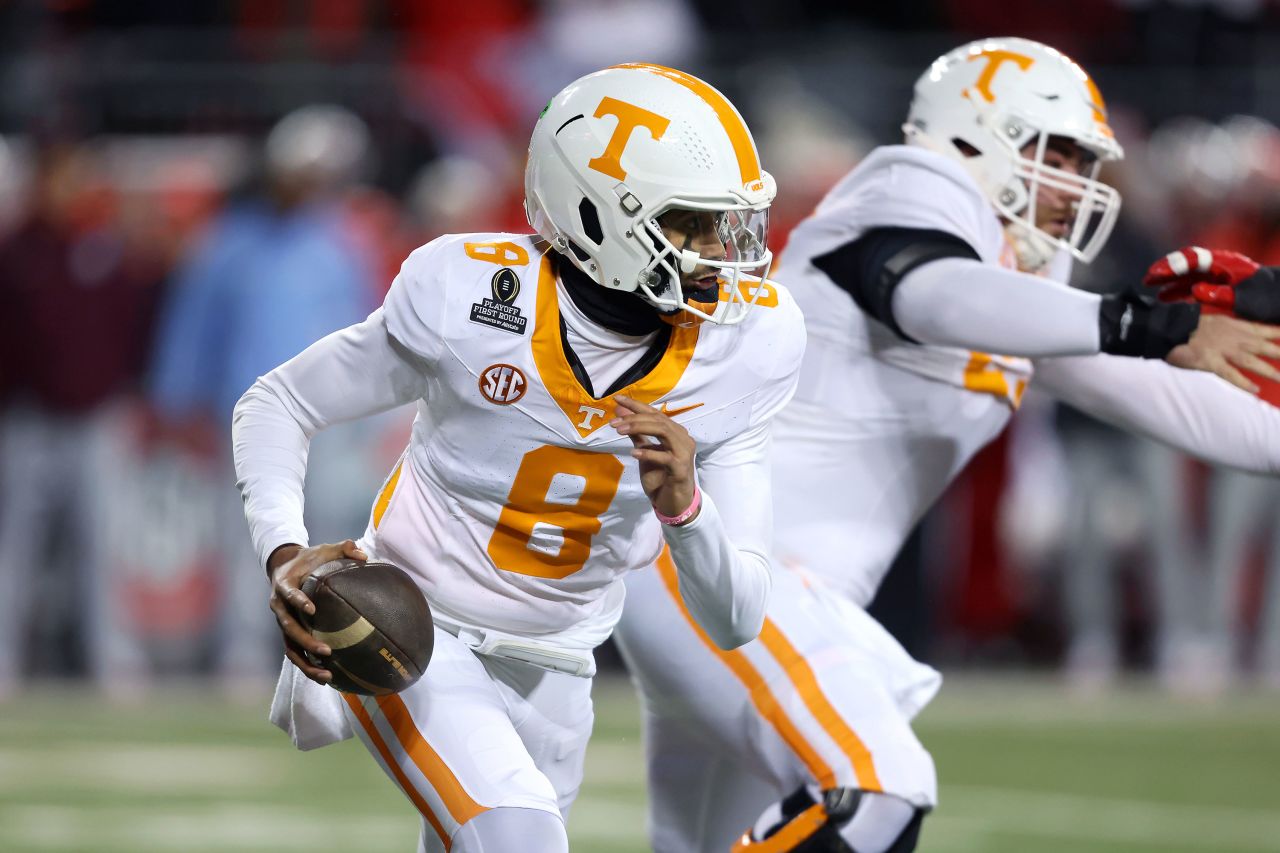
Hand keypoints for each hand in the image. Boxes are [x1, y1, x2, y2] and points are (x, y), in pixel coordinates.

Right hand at [266, 539, 367, 684]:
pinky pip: (296, 654)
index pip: (289, 595)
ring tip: (327, 676)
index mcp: (284, 586)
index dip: (298, 602)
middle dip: (306, 641)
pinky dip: (309, 666)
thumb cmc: (309, 558)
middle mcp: (279, 608)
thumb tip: (365, 556)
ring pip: (290, 648)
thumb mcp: (324, 548)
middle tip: (327, 651)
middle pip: (289, 628)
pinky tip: (328, 678)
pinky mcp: (288, 634)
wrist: (284, 566)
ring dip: (306, 663)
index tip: (312, 610)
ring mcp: (283, 623)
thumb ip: (344, 547)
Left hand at [612, 394, 697, 520]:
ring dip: (640, 428)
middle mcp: (682, 438)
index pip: (654, 413)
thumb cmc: (661, 477)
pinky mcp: (681, 468)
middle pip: (658, 420)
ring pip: (663, 431)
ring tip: (620, 431)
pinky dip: (649, 453)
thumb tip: (621, 413)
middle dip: (634, 418)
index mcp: (675, 432)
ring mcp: (684, 453)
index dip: (636, 405)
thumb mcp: (645, 452)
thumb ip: (636, 433)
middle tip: (613, 422)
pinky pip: (665, 457)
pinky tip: (634, 453)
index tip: (616, 399)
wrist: (674, 503)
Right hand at [1143, 245, 1259, 301]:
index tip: (1154, 274)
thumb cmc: (1266, 299)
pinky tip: (1166, 299)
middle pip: (1186, 264)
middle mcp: (1217, 266)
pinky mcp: (1216, 286)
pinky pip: (1192, 285)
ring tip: (1153, 292)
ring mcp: (1216, 276)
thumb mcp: (1245, 299)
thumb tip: (1194, 291)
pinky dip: (1178, 291)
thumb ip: (1220, 295)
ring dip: (1169, 282)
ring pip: (1187, 275)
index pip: (1192, 259)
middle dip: (1165, 271)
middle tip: (1147, 280)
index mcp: (1224, 263)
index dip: (1171, 266)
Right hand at [1167, 313, 1279, 393]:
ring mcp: (1223, 350)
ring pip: (1251, 361)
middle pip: (1263, 346)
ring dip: (1268, 371)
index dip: (1277, 333)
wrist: (1170, 328)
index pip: (1262, 329)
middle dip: (1279, 352)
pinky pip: (1230, 374)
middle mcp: (1233, 338)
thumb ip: (1227, 327)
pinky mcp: (1211, 362)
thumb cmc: (1187, 324)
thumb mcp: (1213, 320)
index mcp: (1233, 325)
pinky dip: (1243, 382)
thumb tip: (1236, 331)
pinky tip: (1255, 390)